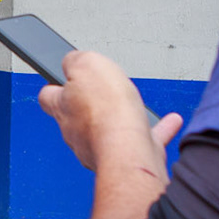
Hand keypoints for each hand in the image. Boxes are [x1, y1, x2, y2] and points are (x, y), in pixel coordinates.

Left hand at [38, 51, 180, 176]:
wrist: (129, 151)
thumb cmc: (107, 111)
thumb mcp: (85, 64)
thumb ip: (75, 61)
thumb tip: (70, 61)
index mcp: (64, 108)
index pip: (48, 96)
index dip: (53, 85)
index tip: (60, 78)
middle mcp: (78, 132)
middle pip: (77, 116)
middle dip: (88, 104)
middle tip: (99, 91)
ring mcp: (102, 147)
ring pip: (110, 129)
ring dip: (122, 116)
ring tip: (134, 104)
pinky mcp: (130, 157)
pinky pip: (145, 139)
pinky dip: (157, 130)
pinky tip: (170, 121)